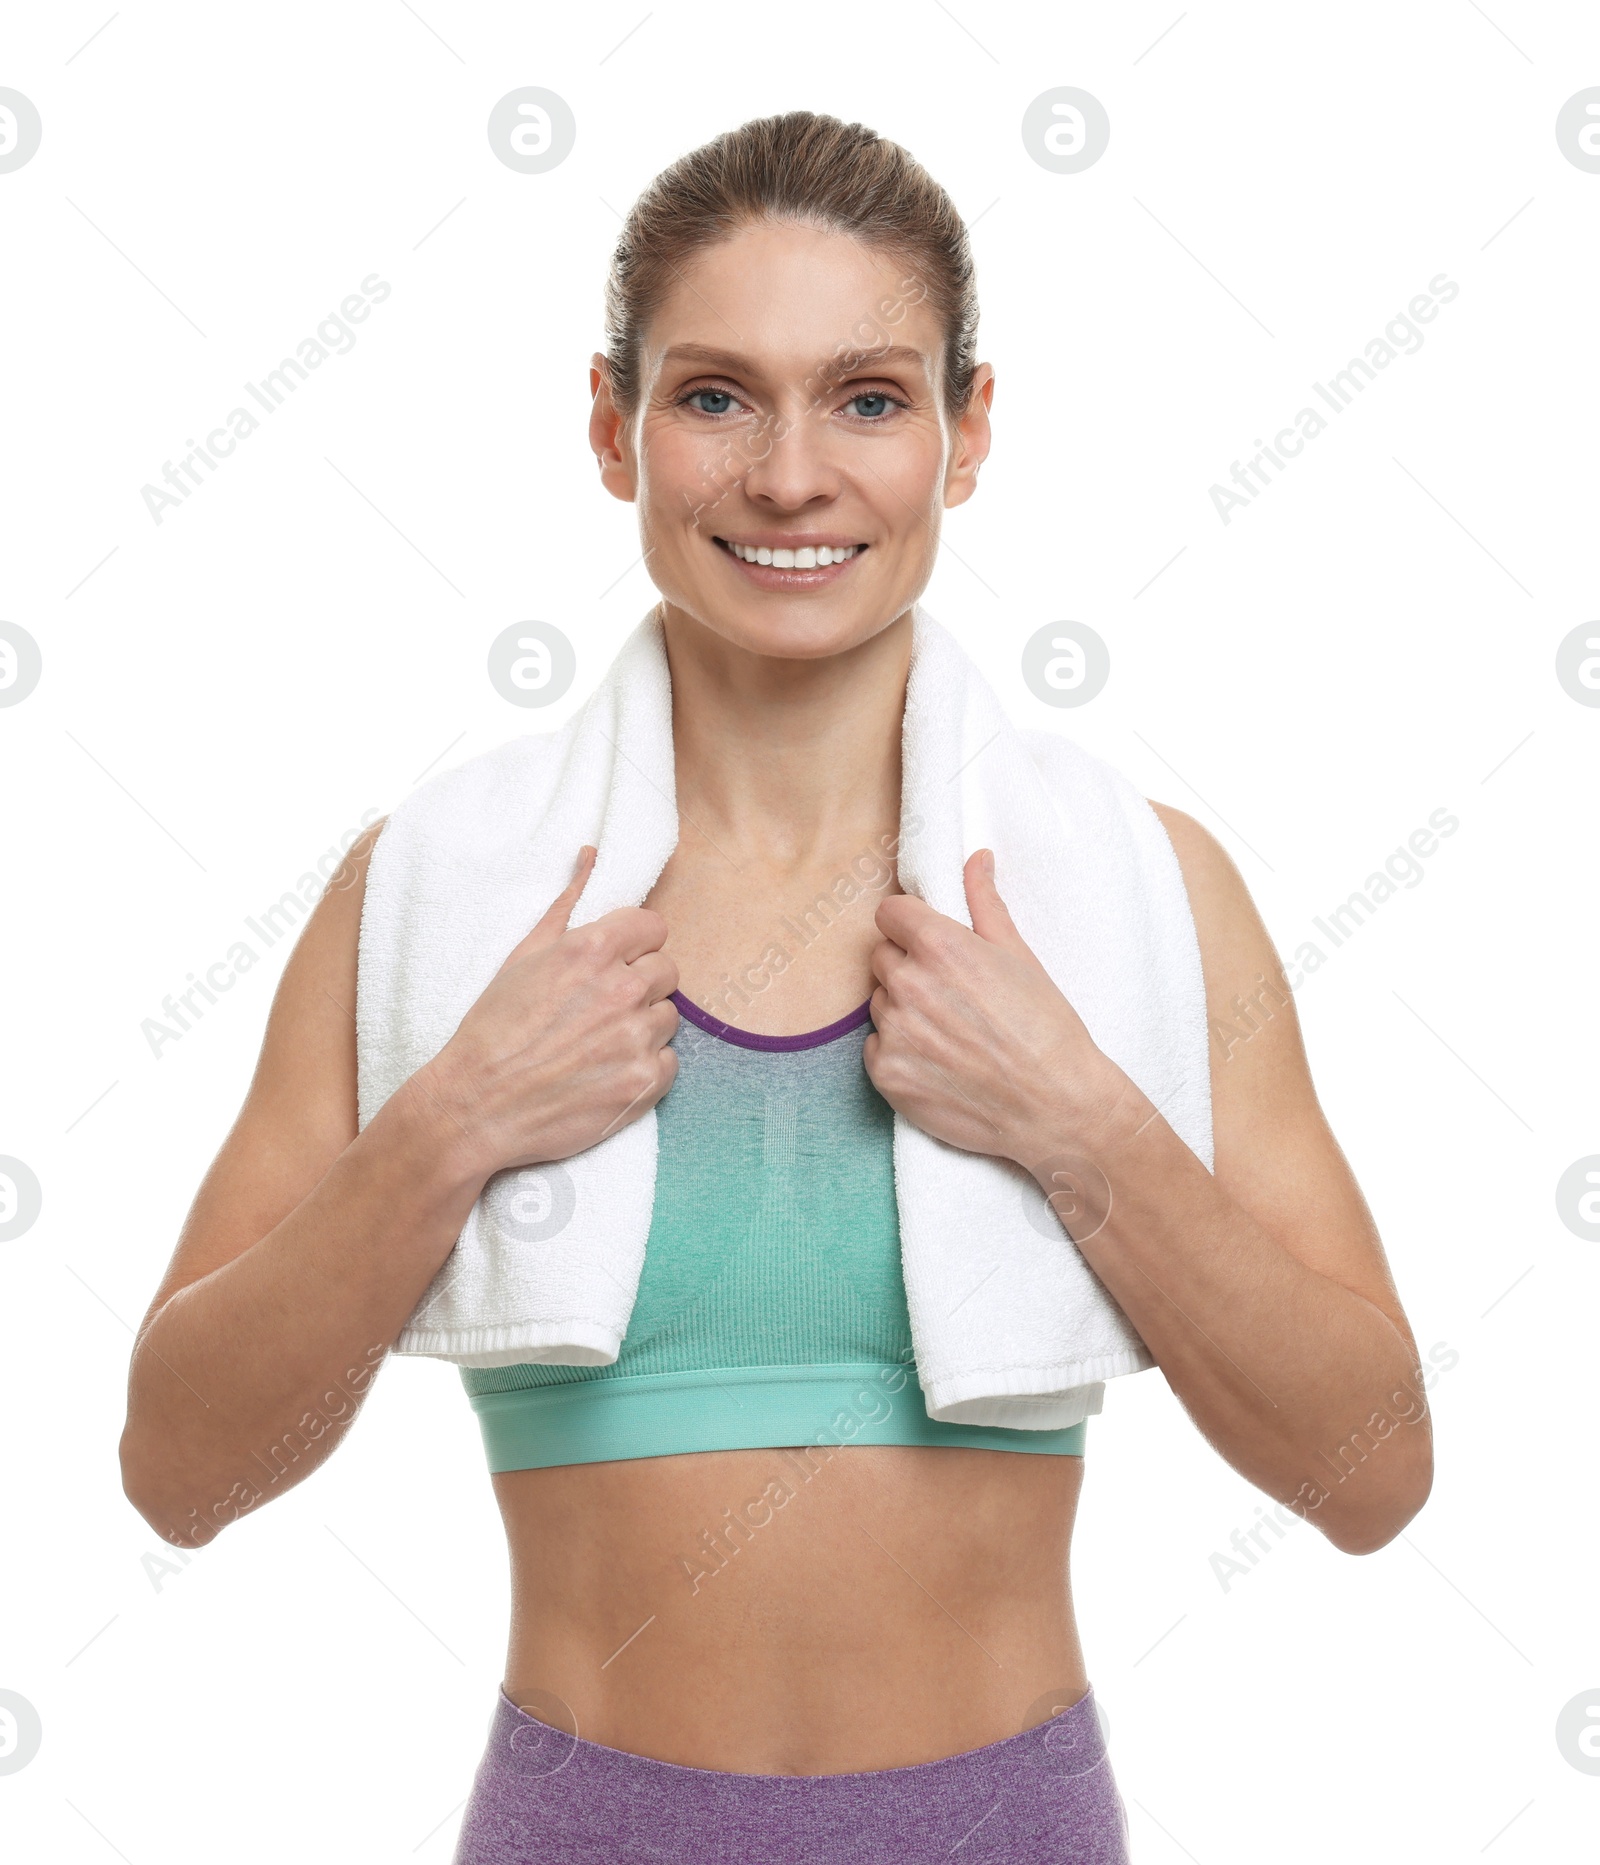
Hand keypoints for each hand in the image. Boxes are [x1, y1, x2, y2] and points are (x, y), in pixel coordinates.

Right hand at [417, 845, 679, 1179]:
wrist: (478, 1104)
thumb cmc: (495, 1026)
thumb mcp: (524, 953)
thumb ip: (566, 902)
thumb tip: (591, 854)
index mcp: (594, 949)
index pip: (655, 929)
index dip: (635, 947)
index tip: (616, 965)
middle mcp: (622, 989)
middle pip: (667, 972)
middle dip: (640, 986)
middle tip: (601, 1008)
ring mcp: (637, 1038)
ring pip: (668, 1018)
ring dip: (642, 1027)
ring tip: (598, 1043)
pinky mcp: (645, 1082)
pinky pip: (670, 1062)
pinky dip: (644, 1067)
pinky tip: (606, 1071)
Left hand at [861, 849, 1129, 1169]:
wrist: (1054, 1106)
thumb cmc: (1045, 1029)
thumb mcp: (1020, 955)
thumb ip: (985, 903)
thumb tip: (975, 859)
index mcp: (939, 946)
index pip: (889, 913)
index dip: (909, 925)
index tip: (927, 941)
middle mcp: (908, 983)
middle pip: (882, 957)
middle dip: (907, 967)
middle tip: (949, 993)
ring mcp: (893, 1031)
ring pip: (880, 1002)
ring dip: (903, 1010)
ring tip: (950, 1031)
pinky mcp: (885, 1073)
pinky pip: (875, 1047)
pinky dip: (898, 1052)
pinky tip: (937, 1061)